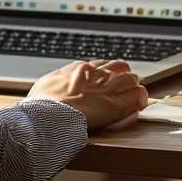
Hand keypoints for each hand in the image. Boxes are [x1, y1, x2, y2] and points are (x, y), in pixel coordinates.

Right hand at [26, 59, 147, 130]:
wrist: (46, 115)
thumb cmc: (41, 105)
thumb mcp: (46, 86)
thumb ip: (56, 84)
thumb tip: (51, 90)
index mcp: (78, 69)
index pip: (100, 65)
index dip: (105, 73)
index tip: (104, 82)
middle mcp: (95, 73)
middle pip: (118, 67)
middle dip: (121, 77)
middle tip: (120, 90)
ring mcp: (106, 87)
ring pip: (130, 78)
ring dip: (131, 87)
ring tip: (131, 97)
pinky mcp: (116, 104)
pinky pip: (138, 94)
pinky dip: (140, 98)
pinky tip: (139, 104)